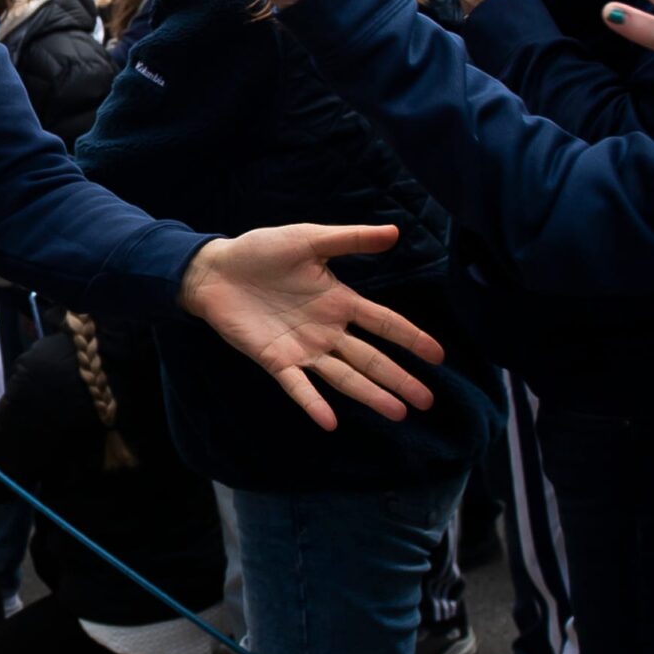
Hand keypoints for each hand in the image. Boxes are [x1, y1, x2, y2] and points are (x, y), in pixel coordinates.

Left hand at [179, 223, 442, 430]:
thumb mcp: (309, 240)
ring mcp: (302, 348)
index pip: (384, 323)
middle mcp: (327, 330)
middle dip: (400, 379)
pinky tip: (330, 422)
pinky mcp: (275, 360)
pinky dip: (313, 403)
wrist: (215, 269)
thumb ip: (350, 239)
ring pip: (344, 377)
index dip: (411, 338)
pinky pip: (298, 386)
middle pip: (371, 359)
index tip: (439, 356)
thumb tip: (396, 232)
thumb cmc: (261, 251)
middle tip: (428, 401)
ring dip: (370, 394)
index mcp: (339, 301)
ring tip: (399, 413)